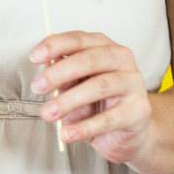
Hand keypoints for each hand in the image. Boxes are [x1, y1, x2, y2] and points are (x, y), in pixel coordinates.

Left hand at [30, 30, 153, 164]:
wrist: (130, 130)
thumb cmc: (99, 102)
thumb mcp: (77, 85)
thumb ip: (64, 77)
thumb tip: (44, 74)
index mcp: (104, 46)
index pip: (78, 39)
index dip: (54, 46)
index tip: (34, 58)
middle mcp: (122, 60)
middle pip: (89, 60)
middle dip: (59, 73)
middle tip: (37, 87)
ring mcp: (133, 84)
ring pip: (98, 86)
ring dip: (68, 101)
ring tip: (48, 114)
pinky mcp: (139, 111)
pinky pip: (109, 118)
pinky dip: (85, 127)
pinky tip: (67, 133)